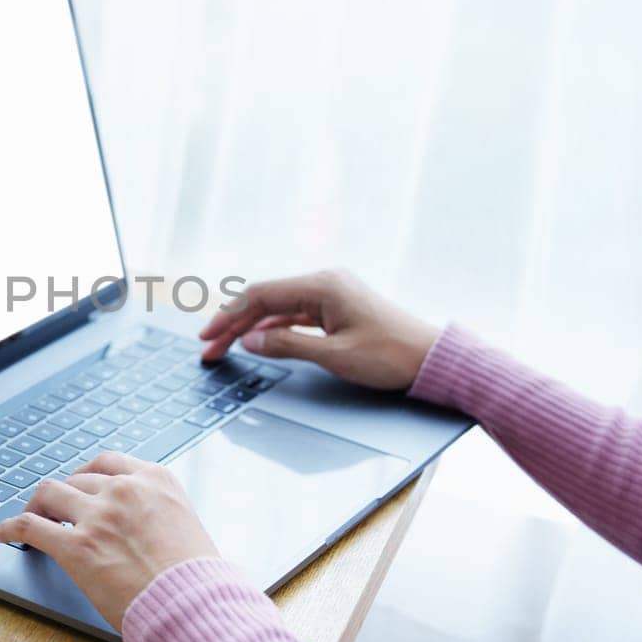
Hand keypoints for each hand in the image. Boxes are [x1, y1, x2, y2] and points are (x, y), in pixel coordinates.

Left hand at [0, 453, 217, 627]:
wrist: (196, 606)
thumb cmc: (198, 579)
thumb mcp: (187, 526)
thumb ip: (159, 514)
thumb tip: (142, 525)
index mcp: (155, 480)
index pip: (108, 463)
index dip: (88, 475)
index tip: (81, 486)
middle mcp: (124, 489)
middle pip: (77, 479)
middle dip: (65, 494)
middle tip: (56, 509)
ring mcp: (98, 515)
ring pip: (49, 493)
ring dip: (38, 504)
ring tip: (31, 517)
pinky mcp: (76, 546)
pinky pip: (29, 526)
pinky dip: (11, 526)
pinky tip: (3, 534)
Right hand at [199, 269, 438, 389]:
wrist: (432, 359)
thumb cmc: (391, 355)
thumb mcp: (335, 356)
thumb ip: (289, 345)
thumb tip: (251, 341)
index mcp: (323, 285)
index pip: (261, 294)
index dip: (229, 316)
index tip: (209, 336)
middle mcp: (325, 282)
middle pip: (265, 298)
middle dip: (233, 323)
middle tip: (209, 347)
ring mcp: (332, 294)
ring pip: (278, 307)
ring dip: (251, 327)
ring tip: (226, 347)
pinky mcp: (338, 308)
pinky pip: (295, 314)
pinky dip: (274, 328)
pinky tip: (258, 341)